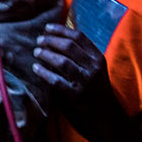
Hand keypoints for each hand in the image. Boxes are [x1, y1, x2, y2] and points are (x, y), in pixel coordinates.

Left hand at [33, 23, 126, 139]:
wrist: (105, 114)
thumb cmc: (96, 87)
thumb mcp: (95, 67)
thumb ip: (82, 53)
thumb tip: (58, 35)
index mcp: (98, 57)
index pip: (79, 37)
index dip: (61, 30)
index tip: (47, 28)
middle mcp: (93, 67)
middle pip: (68, 46)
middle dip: (51, 41)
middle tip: (38, 40)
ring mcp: (85, 81)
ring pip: (62, 62)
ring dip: (46, 54)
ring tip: (36, 52)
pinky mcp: (76, 95)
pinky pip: (56, 80)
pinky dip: (44, 72)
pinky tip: (36, 68)